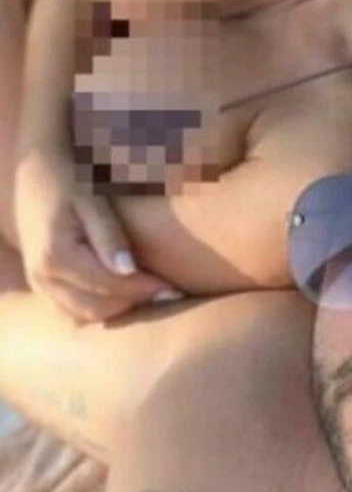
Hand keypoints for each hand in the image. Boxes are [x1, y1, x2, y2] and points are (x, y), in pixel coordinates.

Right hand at [14, 149, 183, 323]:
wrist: (35, 175)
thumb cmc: (71, 181)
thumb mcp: (93, 201)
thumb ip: (109, 236)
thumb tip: (129, 271)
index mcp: (55, 256)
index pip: (108, 286)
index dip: (143, 290)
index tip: (175, 289)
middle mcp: (42, 278)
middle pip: (97, 308)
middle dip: (135, 304)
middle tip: (170, 294)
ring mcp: (40, 285)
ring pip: (86, 315)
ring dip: (121, 310)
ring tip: (153, 294)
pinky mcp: (44, 287)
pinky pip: (75, 311)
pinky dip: (104, 307)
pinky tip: (130, 294)